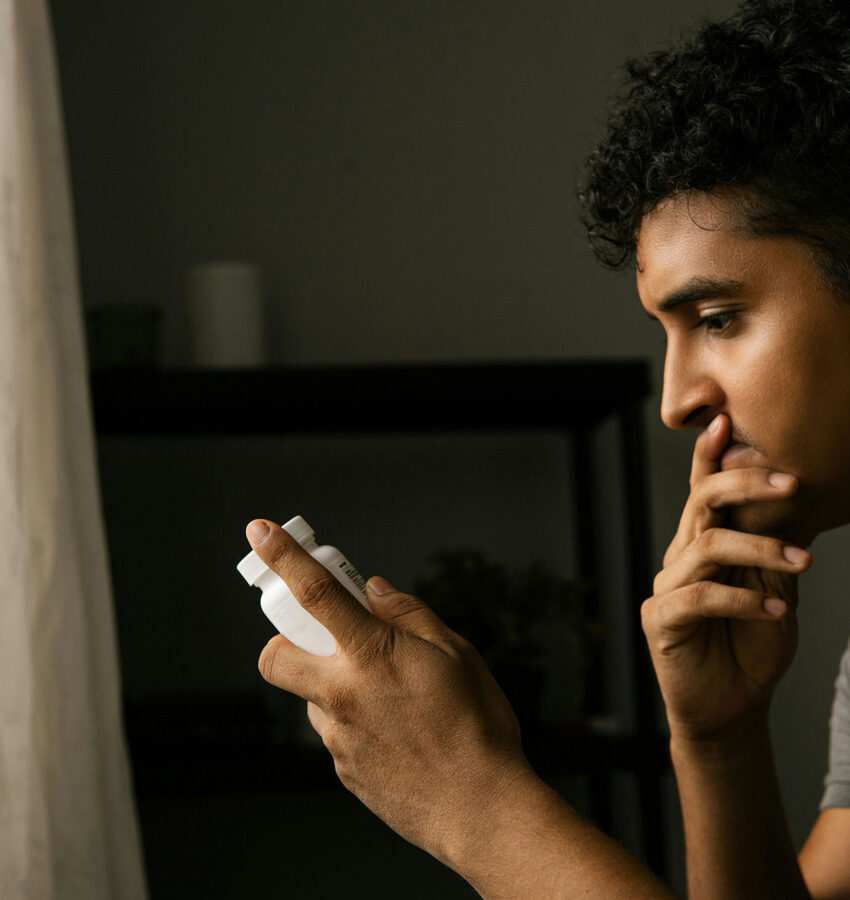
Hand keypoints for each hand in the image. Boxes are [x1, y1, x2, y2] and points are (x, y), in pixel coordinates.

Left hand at [245, 519, 532, 865]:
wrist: (481, 811)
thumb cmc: (478, 728)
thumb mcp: (457, 653)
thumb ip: (409, 615)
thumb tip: (374, 591)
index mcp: (371, 656)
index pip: (315, 593)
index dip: (284, 556)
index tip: (260, 532)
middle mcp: (342, 696)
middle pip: (275, 657)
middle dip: (287, 641)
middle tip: (328, 640)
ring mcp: (337, 737)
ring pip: (312, 696)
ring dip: (336, 685)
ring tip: (394, 700)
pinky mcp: (343, 770)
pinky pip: (336, 731)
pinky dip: (355, 720)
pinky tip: (398, 732)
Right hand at [641, 415, 812, 740]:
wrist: (732, 708)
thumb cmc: (751, 645)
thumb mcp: (772, 589)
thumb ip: (770, 551)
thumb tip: (791, 503)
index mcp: (704, 544)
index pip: (703, 491)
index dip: (709, 458)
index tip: (727, 423)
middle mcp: (680, 557)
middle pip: (702, 503)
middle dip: (744, 484)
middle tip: (791, 481)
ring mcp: (667, 586)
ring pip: (707, 546)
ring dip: (760, 547)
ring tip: (802, 562)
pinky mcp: (661, 619)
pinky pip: (700, 596)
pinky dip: (742, 598)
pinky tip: (776, 609)